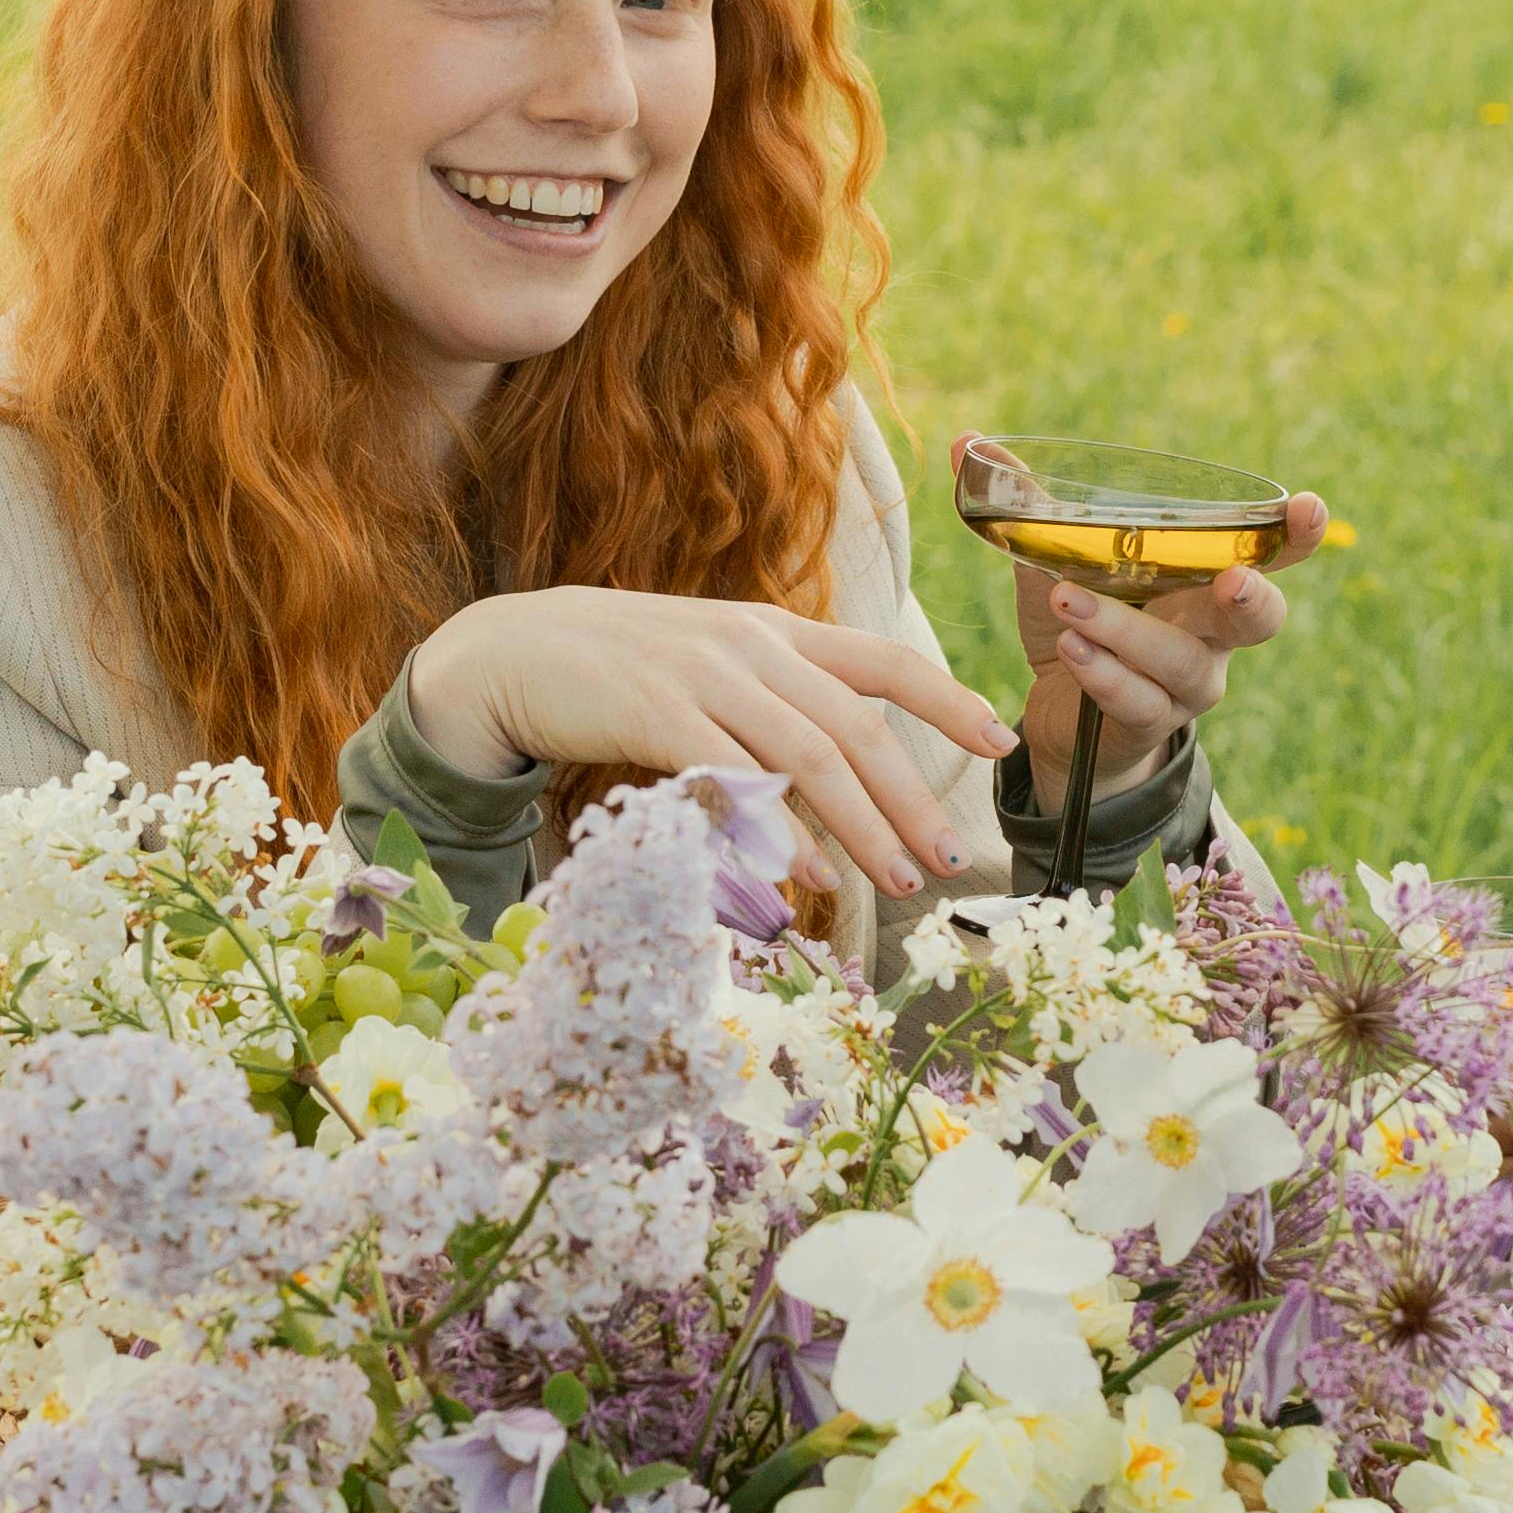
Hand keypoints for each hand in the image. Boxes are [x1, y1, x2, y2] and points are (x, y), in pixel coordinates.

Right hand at [402, 587, 1010, 899]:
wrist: (512, 653)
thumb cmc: (621, 673)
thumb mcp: (711, 667)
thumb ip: (774, 705)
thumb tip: (838, 777)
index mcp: (775, 632)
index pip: (884, 661)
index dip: (948, 700)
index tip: (1000, 743)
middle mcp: (753, 647)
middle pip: (859, 726)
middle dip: (914, 797)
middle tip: (953, 859)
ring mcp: (705, 676)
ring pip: (811, 757)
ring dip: (865, 827)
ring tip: (903, 879)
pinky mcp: (657, 713)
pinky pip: (738, 777)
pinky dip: (782, 830)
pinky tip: (811, 876)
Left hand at [980, 448, 1326, 817]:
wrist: (1059, 722)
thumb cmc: (1077, 624)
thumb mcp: (1054, 561)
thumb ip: (1027, 506)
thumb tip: (967, 443)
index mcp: (1202, 582)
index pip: (1269, 554)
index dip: (1297, 535)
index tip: (1308, 508)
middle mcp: (1210, 636)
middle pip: (1259, 620)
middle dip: (1251, 597)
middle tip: (1231, 581)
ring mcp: (1186, 688)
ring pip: (1179, 660)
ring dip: (1125, 628)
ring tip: (1069, 603)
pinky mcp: (1147, 726)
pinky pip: (1138, 702)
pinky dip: (1104, 674)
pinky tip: (1071, 651)